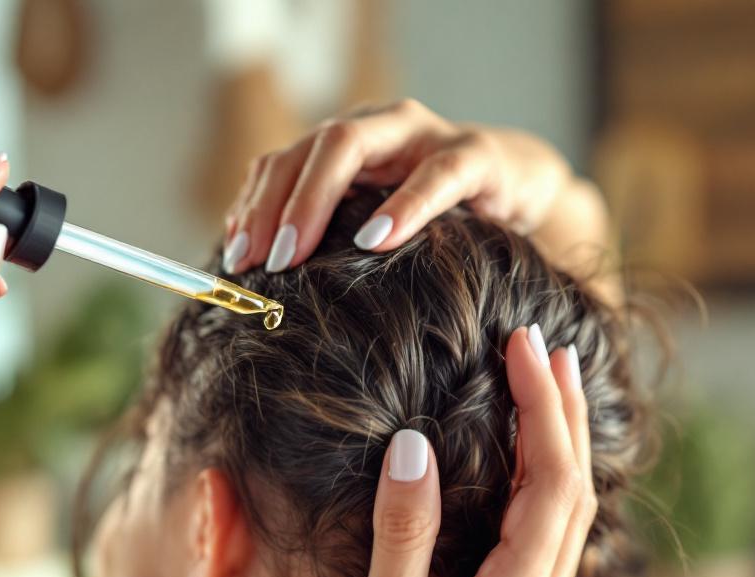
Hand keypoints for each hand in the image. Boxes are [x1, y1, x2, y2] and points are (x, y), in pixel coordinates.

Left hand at [221, 98, 607, 279]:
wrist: (521, 193)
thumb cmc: (438, 218)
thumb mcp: (373, 227)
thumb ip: (324, 238)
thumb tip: (254, 270)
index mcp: (345, 146)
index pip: (282, 164)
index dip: (250, 209)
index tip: (233, 262)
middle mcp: (377, 128)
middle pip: (308, 149)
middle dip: (274, 205)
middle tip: (258, 261)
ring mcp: (423, 135)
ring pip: (352, 143)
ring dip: (315, 198)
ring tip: (294, 250)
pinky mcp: (476, 157)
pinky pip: (436, 175)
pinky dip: (404, 205)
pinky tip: (376, 239)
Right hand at [330, 324, 596, 576]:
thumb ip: (401, 536)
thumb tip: (413, 446)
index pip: (548, 485)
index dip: (543, 410)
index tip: (524, 350)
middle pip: (576, 492)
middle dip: (565, 414)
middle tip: (549, 349)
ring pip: (573, 516)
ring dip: (565, 446)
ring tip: (554, 387)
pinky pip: (555, 539)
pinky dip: (552, 485)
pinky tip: (534, 467)